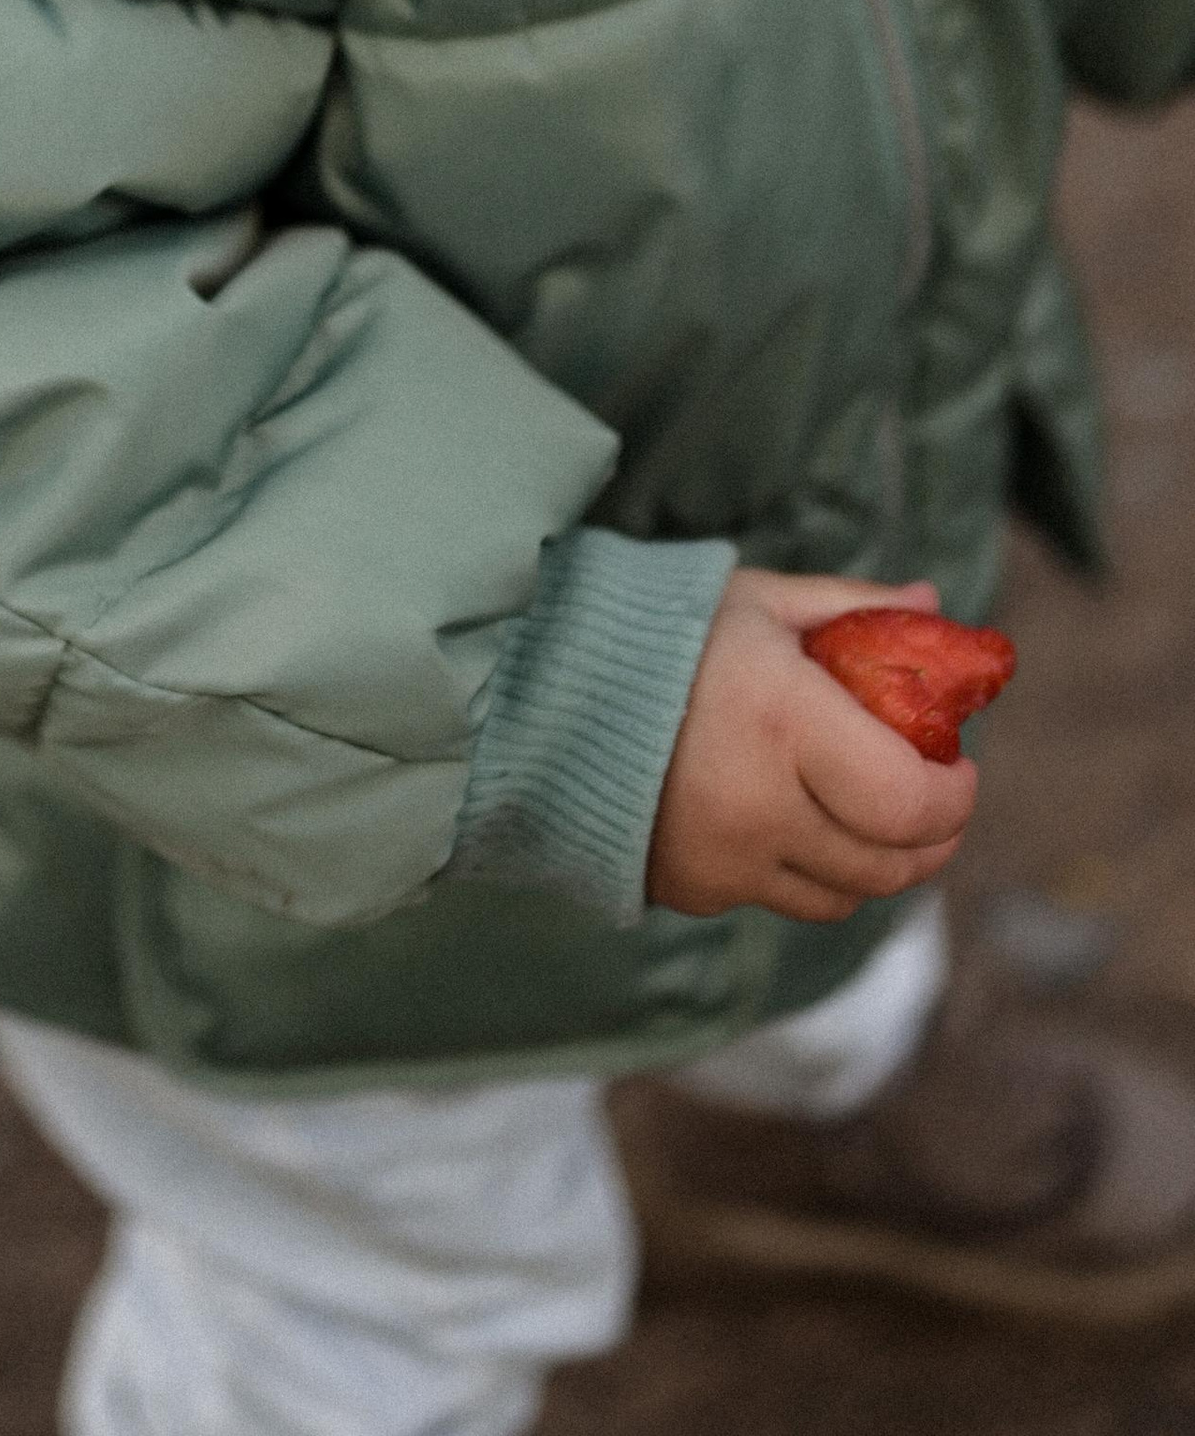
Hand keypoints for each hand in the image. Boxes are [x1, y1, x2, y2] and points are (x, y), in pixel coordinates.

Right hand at [647, 569, 977, 922]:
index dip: (954, 797)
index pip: (909, 801)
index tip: (960, 766)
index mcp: (785, 721)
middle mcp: (760, 805)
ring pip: (844, 897)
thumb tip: (934, 601)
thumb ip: (852, 608)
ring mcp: (725, 860)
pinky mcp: (695, 890)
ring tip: (874, 816)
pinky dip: (806, 871)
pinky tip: (796, 823)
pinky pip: (779, 900)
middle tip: (936, 799)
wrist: (542, 688)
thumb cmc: (661, 630)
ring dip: (877, 863)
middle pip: (888, 864)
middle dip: (932, 839)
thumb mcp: (759, 603)